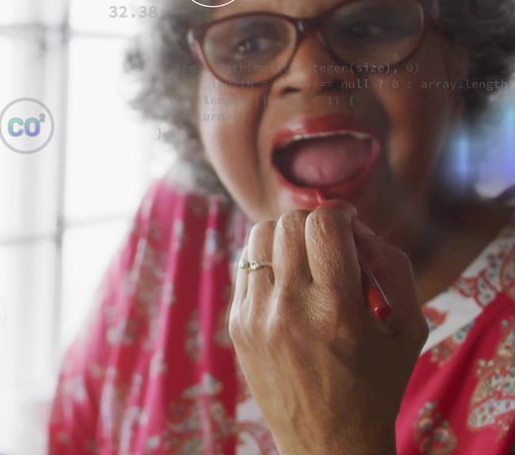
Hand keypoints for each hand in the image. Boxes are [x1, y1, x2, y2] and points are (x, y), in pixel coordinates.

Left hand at [228, 201, 427, 454]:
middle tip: (333, 247)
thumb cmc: (377, 383)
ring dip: (286, 236)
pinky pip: (246, 266)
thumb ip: (391, 264)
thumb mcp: (409, 327)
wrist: (327, 441)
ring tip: (308, 260)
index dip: (341, 214)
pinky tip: (289, 282)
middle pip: (289, 223)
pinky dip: (268, 261)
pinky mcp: (237, 324)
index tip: (351, 227)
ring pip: (259, 236)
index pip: (323, 223)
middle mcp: (289, 308)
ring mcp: (256, 316)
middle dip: (315, 223)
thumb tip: (357, 226)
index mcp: (336, 309)